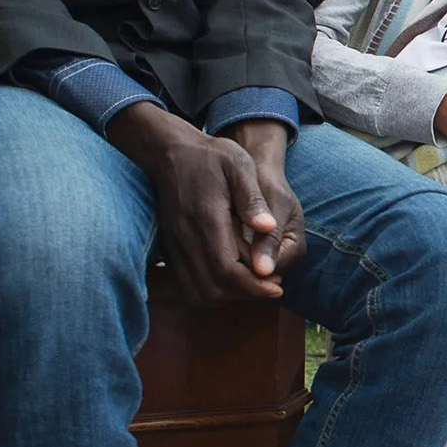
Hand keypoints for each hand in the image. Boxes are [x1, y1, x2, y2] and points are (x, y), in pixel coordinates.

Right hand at [107, 104, 290, 303]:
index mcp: (206, 218)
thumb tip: (268, 227)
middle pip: (212, 287)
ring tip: (254, 285)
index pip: (227, 269)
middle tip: (271, 287)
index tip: (277, 287)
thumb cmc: (212, 156)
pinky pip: (185, 283)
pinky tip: (232, 279)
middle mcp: (185, 236)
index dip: (253, 286)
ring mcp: (174, 244)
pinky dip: (210, 289)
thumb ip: (253, 198)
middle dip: (244, 294)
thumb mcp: (239, 166)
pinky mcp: (169, 247)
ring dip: (227, 295)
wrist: (171, 151)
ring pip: (196, 290)